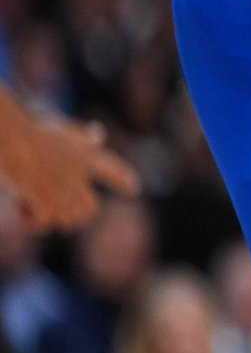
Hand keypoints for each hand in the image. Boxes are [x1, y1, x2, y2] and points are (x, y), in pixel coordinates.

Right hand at [0, 91, 140, 230]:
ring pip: (68, 220)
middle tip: (50, 210)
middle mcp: (79, 175)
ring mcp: (64, 190)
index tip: (134, 188)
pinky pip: (44, 223)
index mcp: (83, 155)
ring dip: (50, 218)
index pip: (110, 167)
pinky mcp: (46, 202)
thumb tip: (100, 134)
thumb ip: (80, 136)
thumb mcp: (59, 129)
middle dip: (75, 216)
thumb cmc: (28, 134)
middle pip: (90, 209)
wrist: (12, 139)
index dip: (123, 177)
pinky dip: (31, 221)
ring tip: (31, 205)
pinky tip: (20, 209)